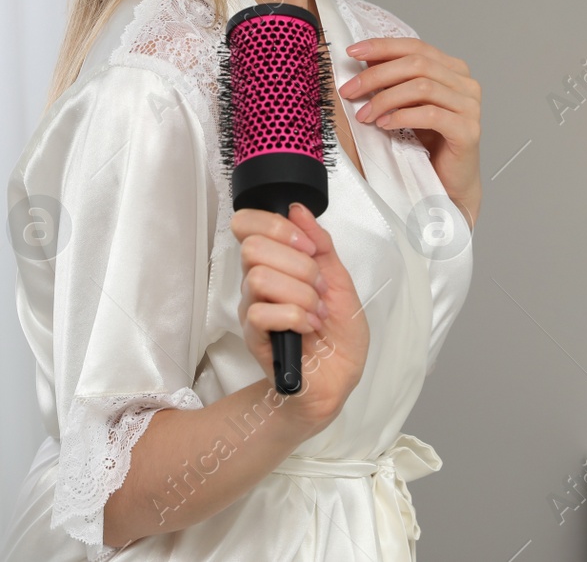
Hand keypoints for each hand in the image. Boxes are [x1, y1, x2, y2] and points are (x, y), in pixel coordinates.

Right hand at [230, 202, 367, 431]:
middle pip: (253, 247)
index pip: (246, 223)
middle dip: (299, 264)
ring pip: (259, 277)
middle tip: (319, 287)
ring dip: (301, 293)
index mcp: (275, 261)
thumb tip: (298, 210)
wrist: (339, 377)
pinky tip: (308, 327)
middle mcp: (257, 280)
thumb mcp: (340, 280)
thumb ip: (321, 244)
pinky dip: (295, 316)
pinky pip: (261, 312)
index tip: (308, 246)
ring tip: (316, 312)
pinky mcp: (254, 337)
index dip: (276, 226)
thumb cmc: (338, 331)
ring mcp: (252, 308)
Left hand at [341, 38, 481, 228]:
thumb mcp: (406, 104)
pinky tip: (384, 125)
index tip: (353, 51)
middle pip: (417, 64)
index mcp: (452, 70)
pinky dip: (402, 116)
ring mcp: (469, 106)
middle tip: (350, 90)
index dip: (383, 47)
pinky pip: (430, 114)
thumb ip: (394, 80)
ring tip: (365, 114)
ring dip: (385, 98)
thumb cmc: (428, 144)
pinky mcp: (468, 130)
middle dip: (377, 75)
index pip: (415, 47)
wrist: (448, 184)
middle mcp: (465, 83)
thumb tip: (364, 59)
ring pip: (422, 87)